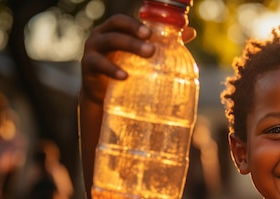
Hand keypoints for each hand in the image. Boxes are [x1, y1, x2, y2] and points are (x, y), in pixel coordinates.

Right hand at [80, 14, 196, 104]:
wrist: (104, 94)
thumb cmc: (126, 68)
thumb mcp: (142, 56)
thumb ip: (163, 43)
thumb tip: (191, 32)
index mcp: (114, 30)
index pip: (122, 21)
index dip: (135, 24)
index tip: (151, 33)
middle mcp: (101, 36)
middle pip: (116, 29)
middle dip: (134, 36)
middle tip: (152, 48)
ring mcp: (92, 50)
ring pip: (108, 42)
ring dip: (128, 47)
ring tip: (146, 57)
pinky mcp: (88, 67)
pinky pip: (98, 64)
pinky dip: (112, 70)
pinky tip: (124, 76)